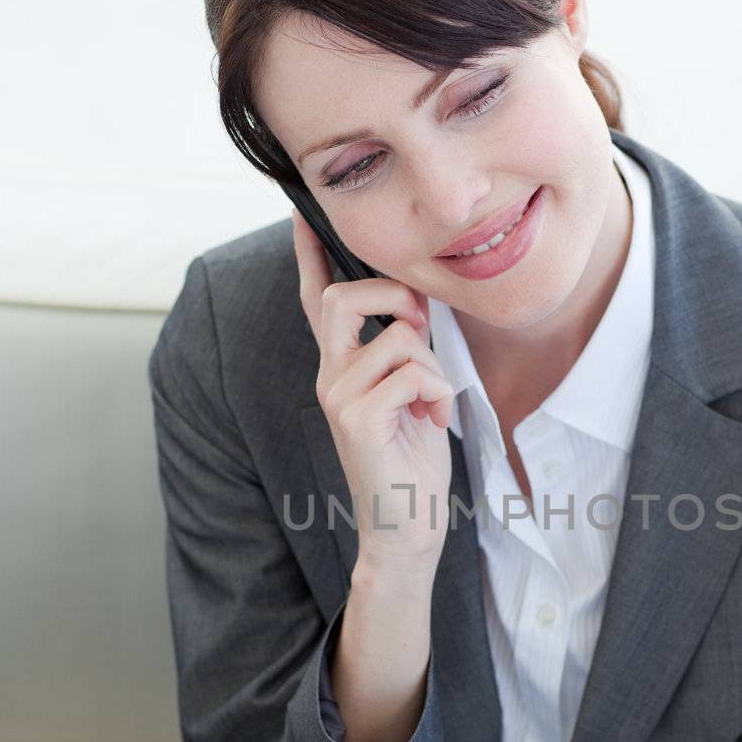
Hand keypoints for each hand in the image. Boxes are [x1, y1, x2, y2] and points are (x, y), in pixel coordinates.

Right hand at [291, 208, 453, 570]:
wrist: (405, 528)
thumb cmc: (412, 463)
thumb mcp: (412, 394)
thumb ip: (405, 350)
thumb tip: (416, 304)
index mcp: (340, 368)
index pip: (316, 300)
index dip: (309, 256)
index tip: (302, 214)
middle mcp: (329, 376)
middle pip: (341, 297)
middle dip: (394, 296)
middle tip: (421, 329)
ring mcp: (337, 396)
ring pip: (397, 338)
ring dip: (433, 367)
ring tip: (431, 404)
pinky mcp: (355, 417)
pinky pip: (413, 372)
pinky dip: (438, 394)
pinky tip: (432, 421)